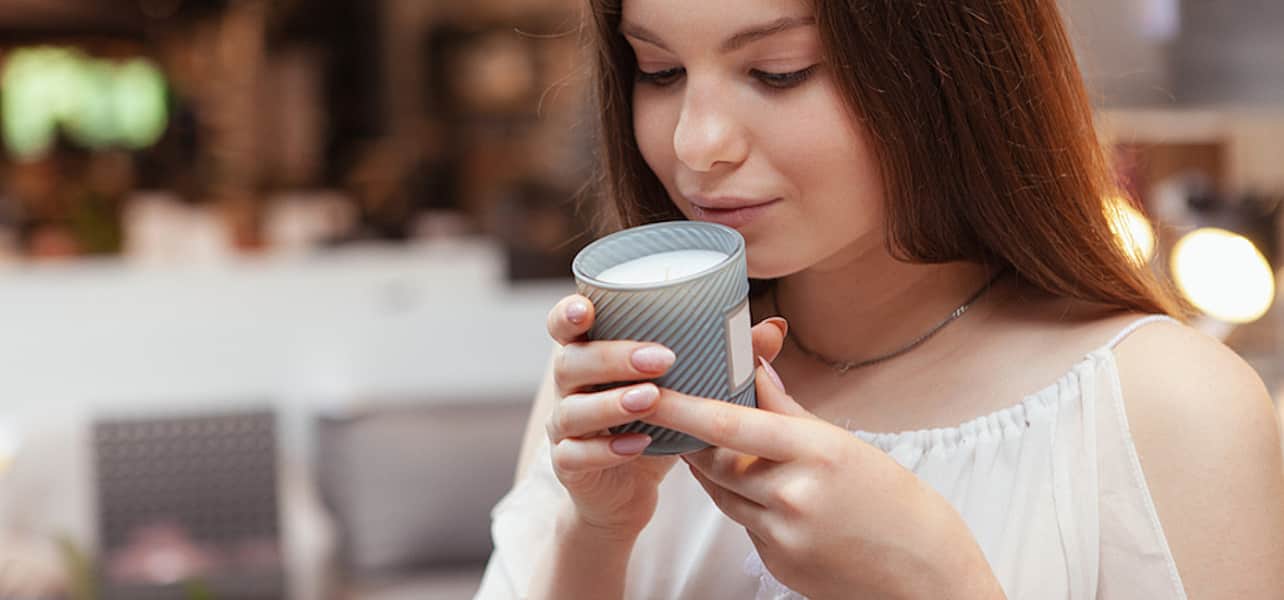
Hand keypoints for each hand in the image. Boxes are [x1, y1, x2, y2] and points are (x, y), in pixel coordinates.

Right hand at [543, 294, 788, 539]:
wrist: (626, 494)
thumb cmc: (654, 426)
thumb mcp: (686, 392)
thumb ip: (723, 358)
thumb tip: (772, 328)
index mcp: (590, 355)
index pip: (564, 324)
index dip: (569, 313)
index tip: (590, 308)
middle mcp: (569, 387)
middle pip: (570, 362)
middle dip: (612, 357)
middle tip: (661, 358)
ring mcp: (563, 428)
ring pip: (572, 409)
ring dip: (611, 403)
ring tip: (651, 399)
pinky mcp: (568, 466)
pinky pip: (576, 455)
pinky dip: (606, 450)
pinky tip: (637, 445)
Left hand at [643, 359, 1003, 598]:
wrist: (922, 569)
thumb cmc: (890, 498)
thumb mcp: (843, 443)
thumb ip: (787, 408)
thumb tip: (752, 368)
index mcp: (814, 451)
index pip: (727, 424)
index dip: (679, 407)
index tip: (647, 390)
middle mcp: (792, 494)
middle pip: (714, 460)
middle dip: (693, 438)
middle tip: (678, 414)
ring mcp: (781, 534)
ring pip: (722, 492)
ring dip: (717, 470)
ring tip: (729, 452)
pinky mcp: (775, 562)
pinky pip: (742, 523)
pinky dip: (745, 504)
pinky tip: (772, 499)